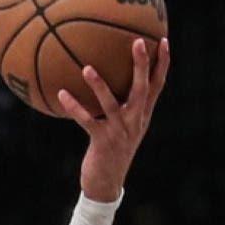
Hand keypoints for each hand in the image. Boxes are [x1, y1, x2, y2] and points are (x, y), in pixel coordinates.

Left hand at [58, 36, 169, 202]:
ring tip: (87, 68)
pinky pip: (86, 120)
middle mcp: (135, 121)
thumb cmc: (111, 151)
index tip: (163, 40)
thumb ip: (122, 106)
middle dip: (142, 65)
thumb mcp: (123, 128)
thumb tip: (109, 79)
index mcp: (142, 115)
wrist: (107, 184)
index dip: (162, 64)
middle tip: (137, 42)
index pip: (158, 85)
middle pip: (143, 89)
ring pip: (111, 104)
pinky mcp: (102, 142)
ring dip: (99, 85)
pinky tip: (62, 93)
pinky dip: (74, 107)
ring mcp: (120, 131)